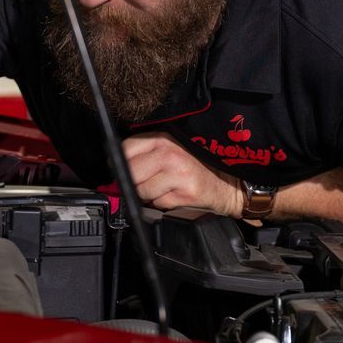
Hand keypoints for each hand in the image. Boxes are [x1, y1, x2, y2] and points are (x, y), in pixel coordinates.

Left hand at [123, 133, 243, 215]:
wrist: (227, 185)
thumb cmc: (196, 168)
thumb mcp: (171, 150)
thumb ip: (146, 153)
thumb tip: (115, 168)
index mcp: (164, 138)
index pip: (126, 148)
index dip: (120, 162)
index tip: (123, 170)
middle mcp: (170, 153)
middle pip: (130, 172)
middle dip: (133, 182)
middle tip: (146, 182)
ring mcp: (178, 174)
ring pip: (141, 191)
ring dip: (148, 195)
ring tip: (164, 188)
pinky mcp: (184, 193)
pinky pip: (157, 204)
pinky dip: (161, 204)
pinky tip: (174, 196)